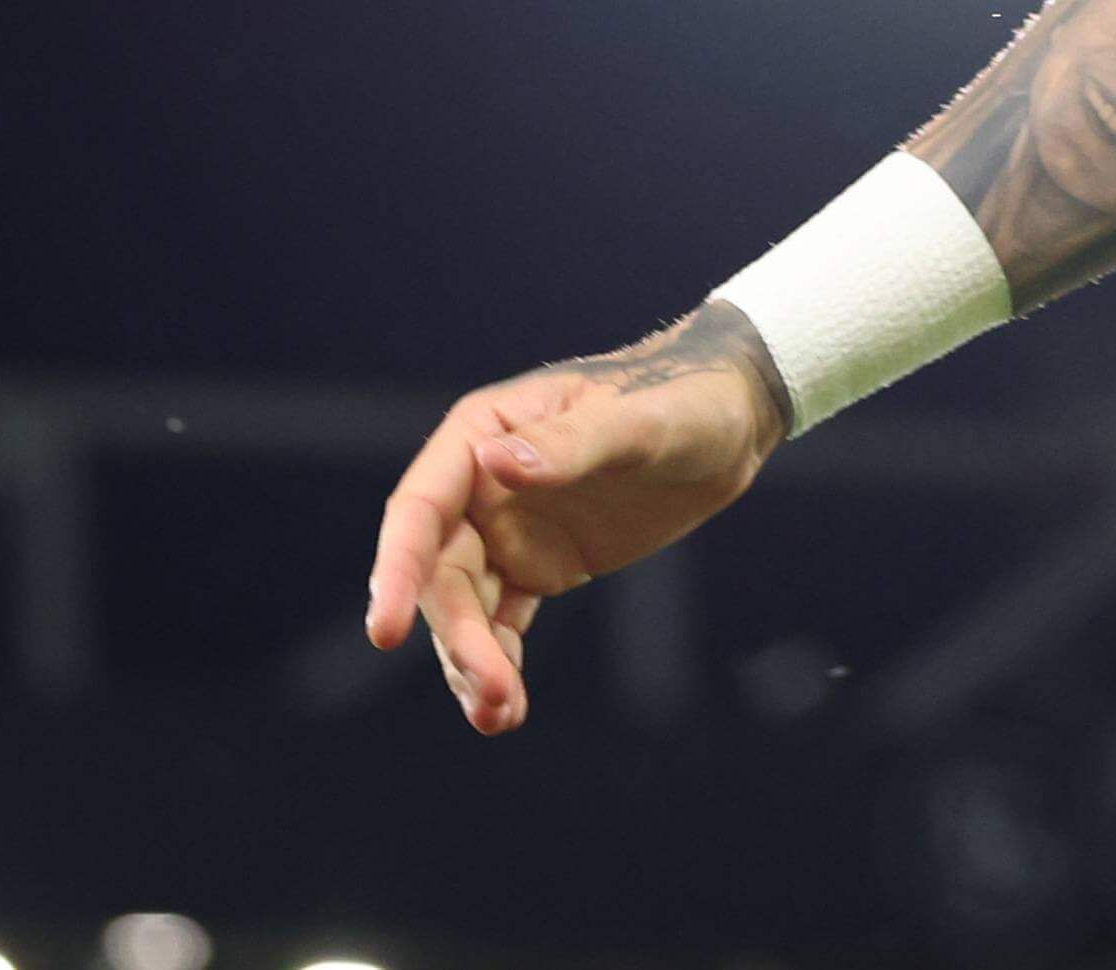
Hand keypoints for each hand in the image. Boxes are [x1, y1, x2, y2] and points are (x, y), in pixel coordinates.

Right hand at [357, 308, 785, 731]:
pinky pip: (500, 622)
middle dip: (457, 637)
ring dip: (474, 663)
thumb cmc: (683, 399)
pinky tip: (507, 710)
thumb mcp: (639, 423)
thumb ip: (572, 445)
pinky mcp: (537, 565)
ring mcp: (506, 529)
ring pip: (464, 608)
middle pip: (441, 573)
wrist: (729, 424)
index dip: (398, 568)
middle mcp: (481, 484)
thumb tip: (495, 463)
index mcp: (484, 431)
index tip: (386, 632)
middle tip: (492, 692)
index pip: (421, 507)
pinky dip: (499, 664)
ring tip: (500, 717)